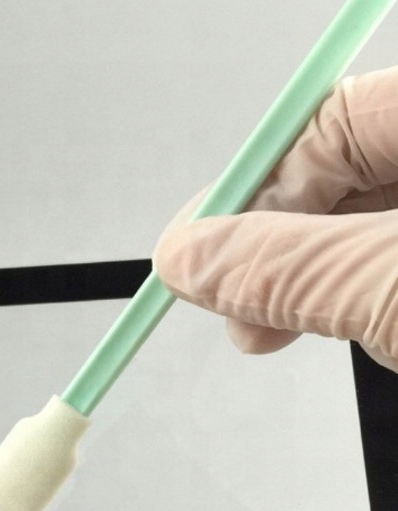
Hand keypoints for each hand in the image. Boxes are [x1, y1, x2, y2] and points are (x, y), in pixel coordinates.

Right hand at [153, 66, 397, 371]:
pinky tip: (319, 327)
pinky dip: (344, 305)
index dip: (248, 189)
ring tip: (262, 331)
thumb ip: (290, 268)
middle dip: (271, 248)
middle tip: (228, 303)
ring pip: (353, 232)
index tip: (189, 251)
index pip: (324, 126)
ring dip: (300, 286)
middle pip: (336, 179)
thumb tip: (187, 259)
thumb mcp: (394, 287)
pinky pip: (377, 272)